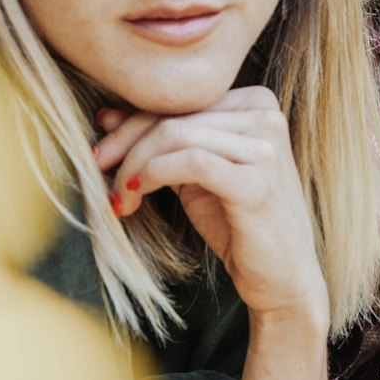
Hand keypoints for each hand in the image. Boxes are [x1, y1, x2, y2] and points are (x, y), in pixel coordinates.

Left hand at [94, 90, 327, 324]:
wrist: (282, 277)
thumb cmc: (240, 225)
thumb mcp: (193, 175)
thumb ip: (160, 142)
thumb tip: (106, 115)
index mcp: (255, 104)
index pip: (178, 102)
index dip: (130, 125)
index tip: (100, 153)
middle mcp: (265, 116)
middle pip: (173, 116)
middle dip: (125, 145)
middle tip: (96, 171)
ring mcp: (266, 147)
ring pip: (176, 135)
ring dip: (134, 166)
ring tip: (119, 197)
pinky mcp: (257, 182)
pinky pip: (191, 162)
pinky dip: (153, 175)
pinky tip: (135, 196)